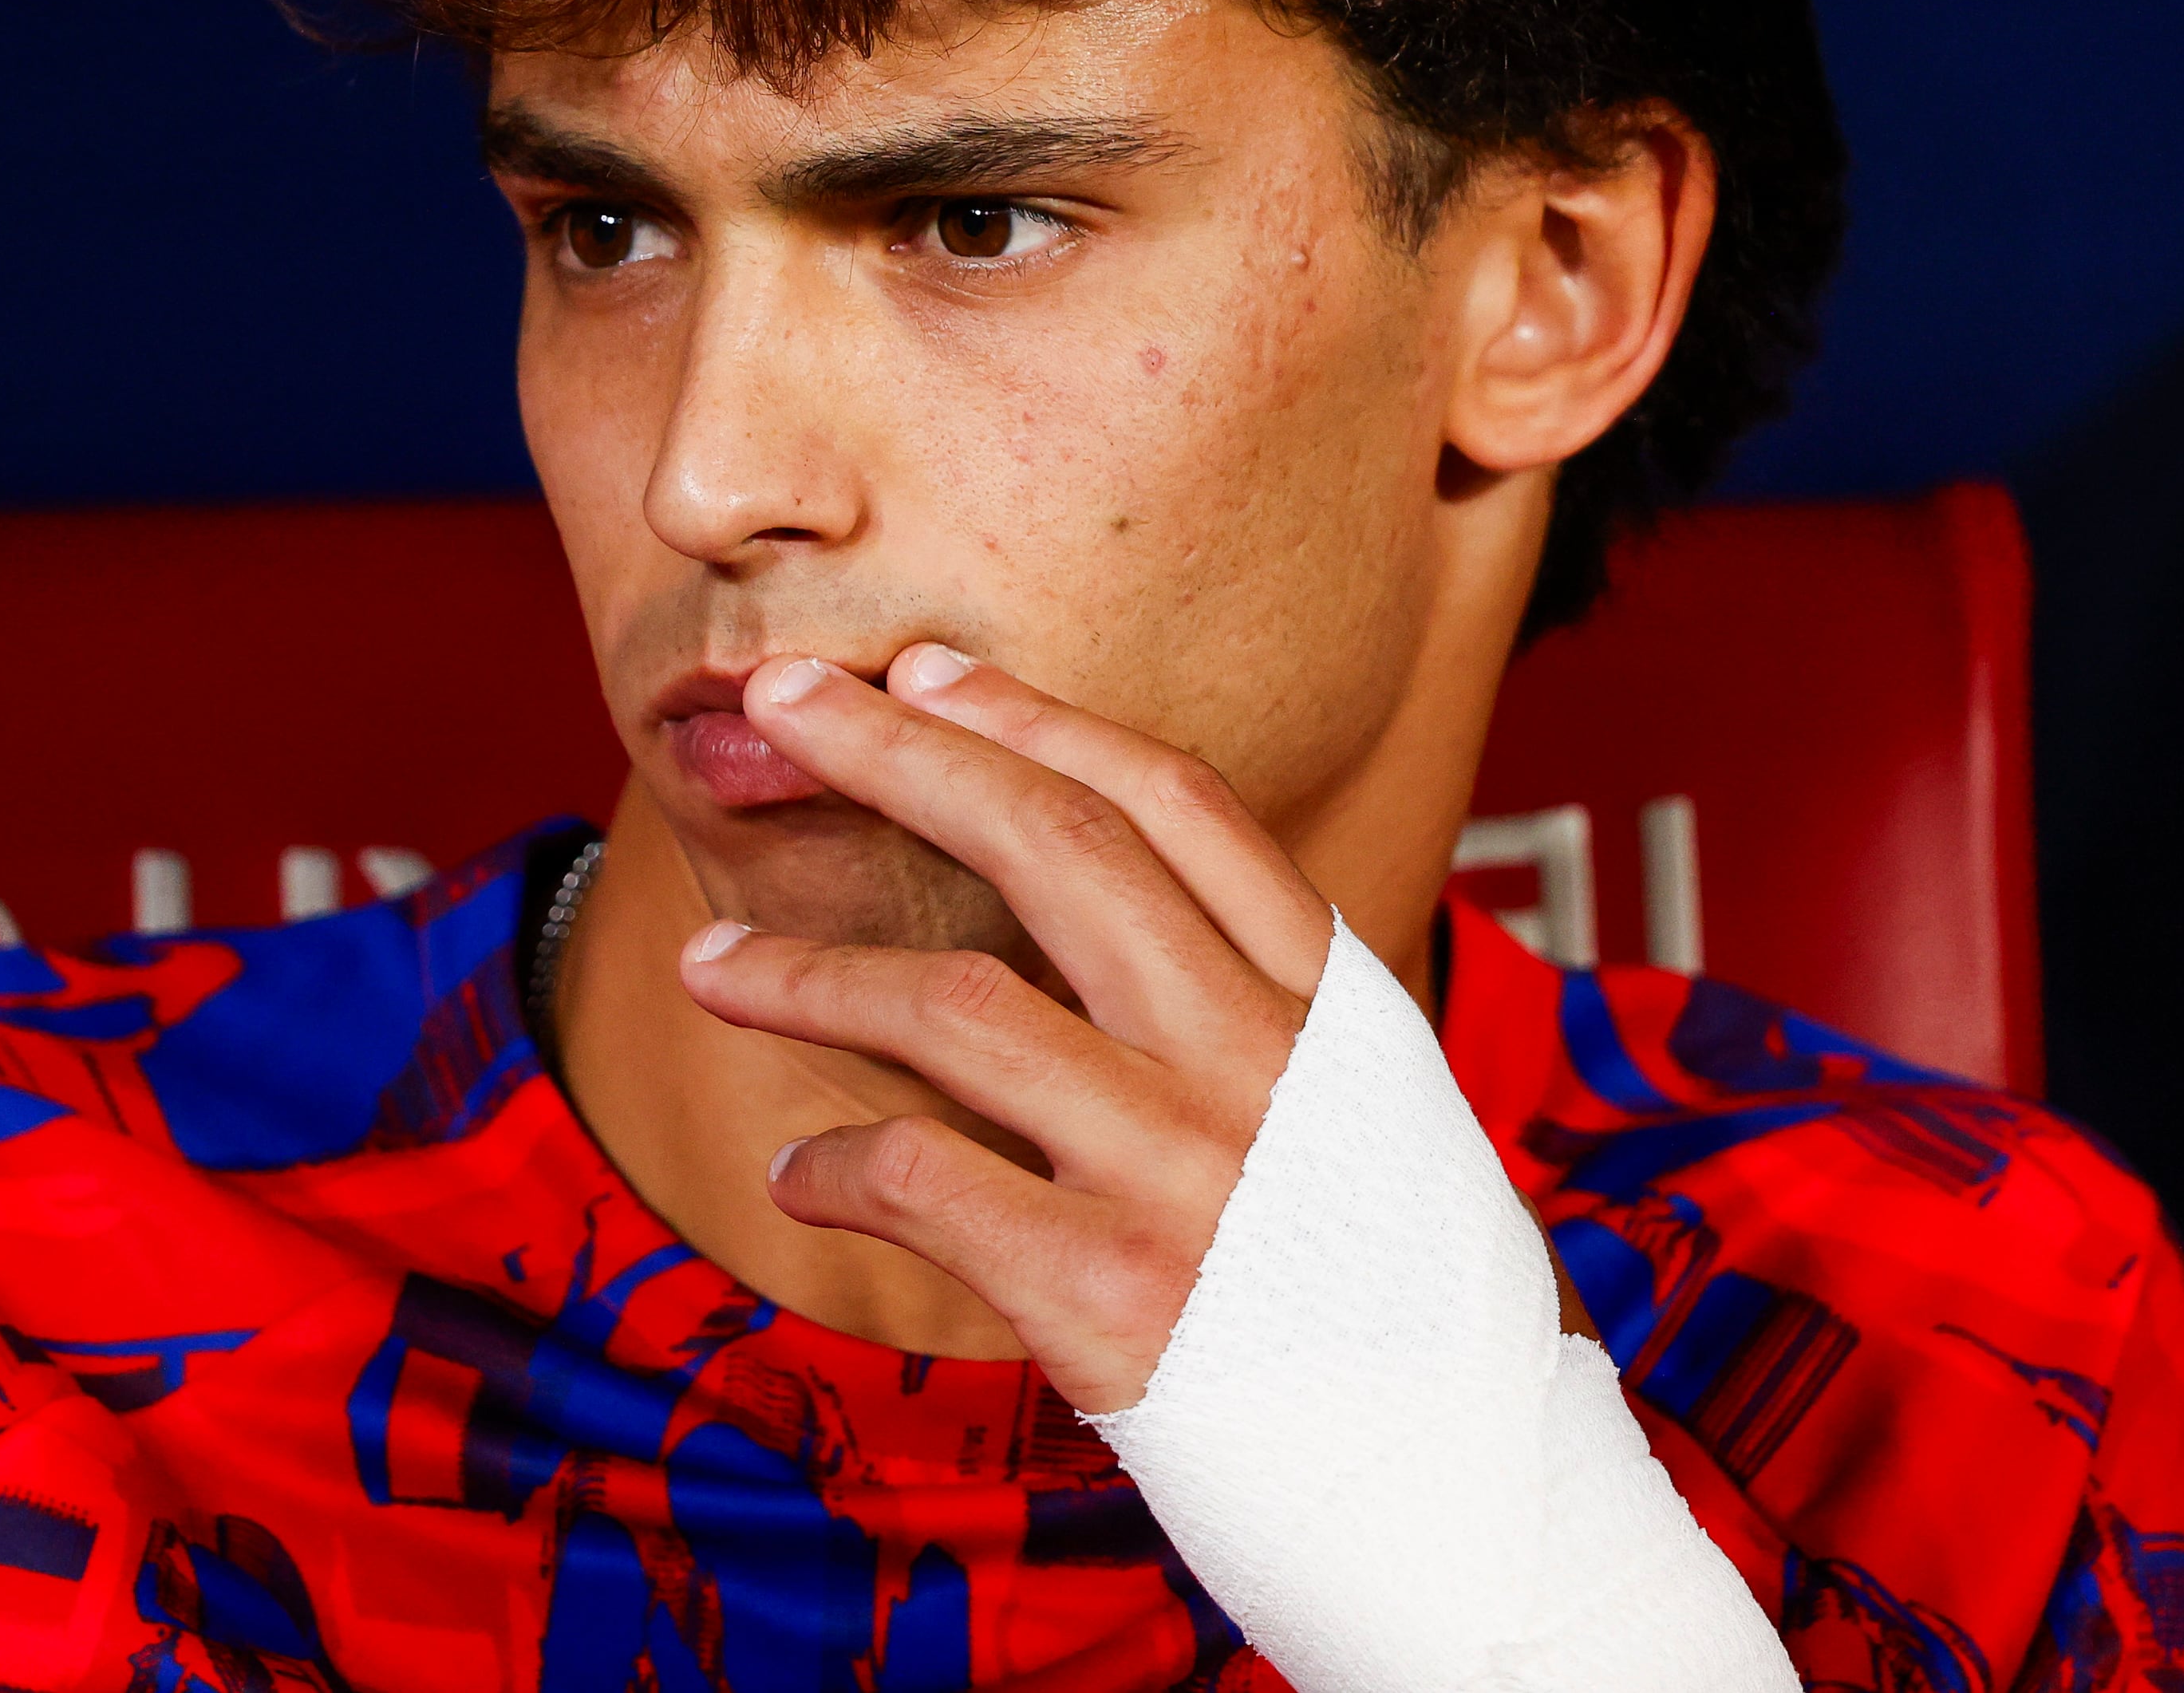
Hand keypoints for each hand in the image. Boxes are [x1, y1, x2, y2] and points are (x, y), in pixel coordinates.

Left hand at [672, 643, 1339, 1413]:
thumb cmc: (1401, 1316)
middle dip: (901, 753)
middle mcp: (1261, 1061)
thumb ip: (1261, 1022)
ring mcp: (1186, 1171)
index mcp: (1332, 1004)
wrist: (1472, 1511)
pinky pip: (920, 1183)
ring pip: (956, 1004)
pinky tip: (794, 1177)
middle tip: (786, 698)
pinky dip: (832, 1170)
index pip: (1175, 803)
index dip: (1039, 720)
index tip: (929, 672)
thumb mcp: (1375, 1123)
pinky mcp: (1111, 1294)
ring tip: (711, 966)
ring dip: (809, 971)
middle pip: (1056, 846)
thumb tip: (1109, 928)